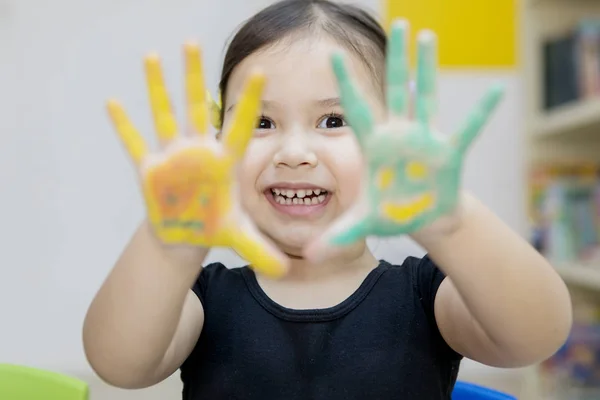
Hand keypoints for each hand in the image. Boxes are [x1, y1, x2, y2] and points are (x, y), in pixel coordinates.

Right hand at [107, 43, 287, 277]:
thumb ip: (262, 251)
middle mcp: (198, 151)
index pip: (239, 126)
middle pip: (196, 107)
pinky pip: (135, 143)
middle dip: (193, 77)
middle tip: (192, 43)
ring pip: (165, 114)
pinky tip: (113, 103)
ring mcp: (172, 156)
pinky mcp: (150, 169)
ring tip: (152, 56)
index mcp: (223, 162)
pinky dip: (124, 125)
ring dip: (157, 87)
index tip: (261, 73)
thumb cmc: (214, 227)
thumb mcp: (239, 238)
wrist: (186, 235)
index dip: (248, 102)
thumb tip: (287, 272)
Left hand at [305, 21, 502, 260]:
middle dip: (396, 57)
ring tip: (427, 36)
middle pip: (395, 89)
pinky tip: (496, 90)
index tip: (332, 52)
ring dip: (427, 69)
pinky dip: (481, 112)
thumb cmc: (391, 210)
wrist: (423, 216)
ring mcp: (425, 139)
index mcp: (374, 144)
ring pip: (425, 96)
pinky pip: (467, 128)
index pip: (355, 107)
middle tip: (397, 22)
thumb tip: (313, 258)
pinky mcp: (449, 152)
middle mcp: (399, 133)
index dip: (346, 81)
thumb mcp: (363, 223)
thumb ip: (339, 236)